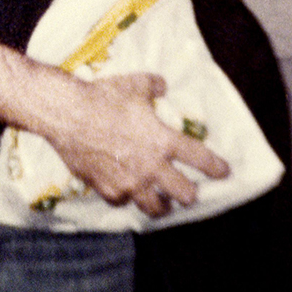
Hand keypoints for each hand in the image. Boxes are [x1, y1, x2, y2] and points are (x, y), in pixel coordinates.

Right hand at [51, 71, 229, 218]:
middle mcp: (151, 166)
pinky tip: (126, 194)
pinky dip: (127, 199)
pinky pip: (123, 202)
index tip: (224, 172)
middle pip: (184, 194)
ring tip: (163, 204)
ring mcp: (129, 182)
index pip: (200, 159)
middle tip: (189, 193)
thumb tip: (162, 85)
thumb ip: (154, 86)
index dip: (216, 168)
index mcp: (162, 141)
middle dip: (190, 195)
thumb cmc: (103, 97)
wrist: (67, 114)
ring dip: (163, 206)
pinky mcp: (107, 189)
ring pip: (155, 207)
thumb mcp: (134, 84)